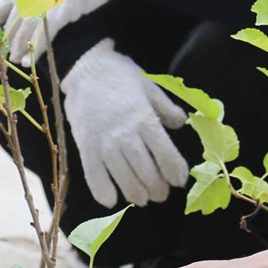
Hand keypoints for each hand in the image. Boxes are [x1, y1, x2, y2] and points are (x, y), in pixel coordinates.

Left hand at [0, 0, 117, 65]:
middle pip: (12, 21)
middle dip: (8, 39)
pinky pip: (41, 36)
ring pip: (23, 31)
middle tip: (7, 53)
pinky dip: (33, 51)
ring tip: (16, 60)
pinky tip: (28, 61)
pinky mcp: (56, 14)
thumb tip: (26, 9)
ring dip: (19, 48)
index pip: (2, 4)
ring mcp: (42, 4)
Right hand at [61, 38, 187, 207]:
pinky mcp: (85, 146)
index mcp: (145, 119)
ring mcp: (104, 142)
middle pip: (147, 172)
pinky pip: (94, 175)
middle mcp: (126, 134)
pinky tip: (111, 200)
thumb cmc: (120, 76)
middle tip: (161, 193)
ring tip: (142, 198)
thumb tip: (182, 123)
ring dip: (136, 194)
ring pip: (124, 178)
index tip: (179, 180)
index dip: (176, 172)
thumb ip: (166, 108)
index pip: (166, 154)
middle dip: (158, 188)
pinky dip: (103, 191)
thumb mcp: (149, 87)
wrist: (86, 67)